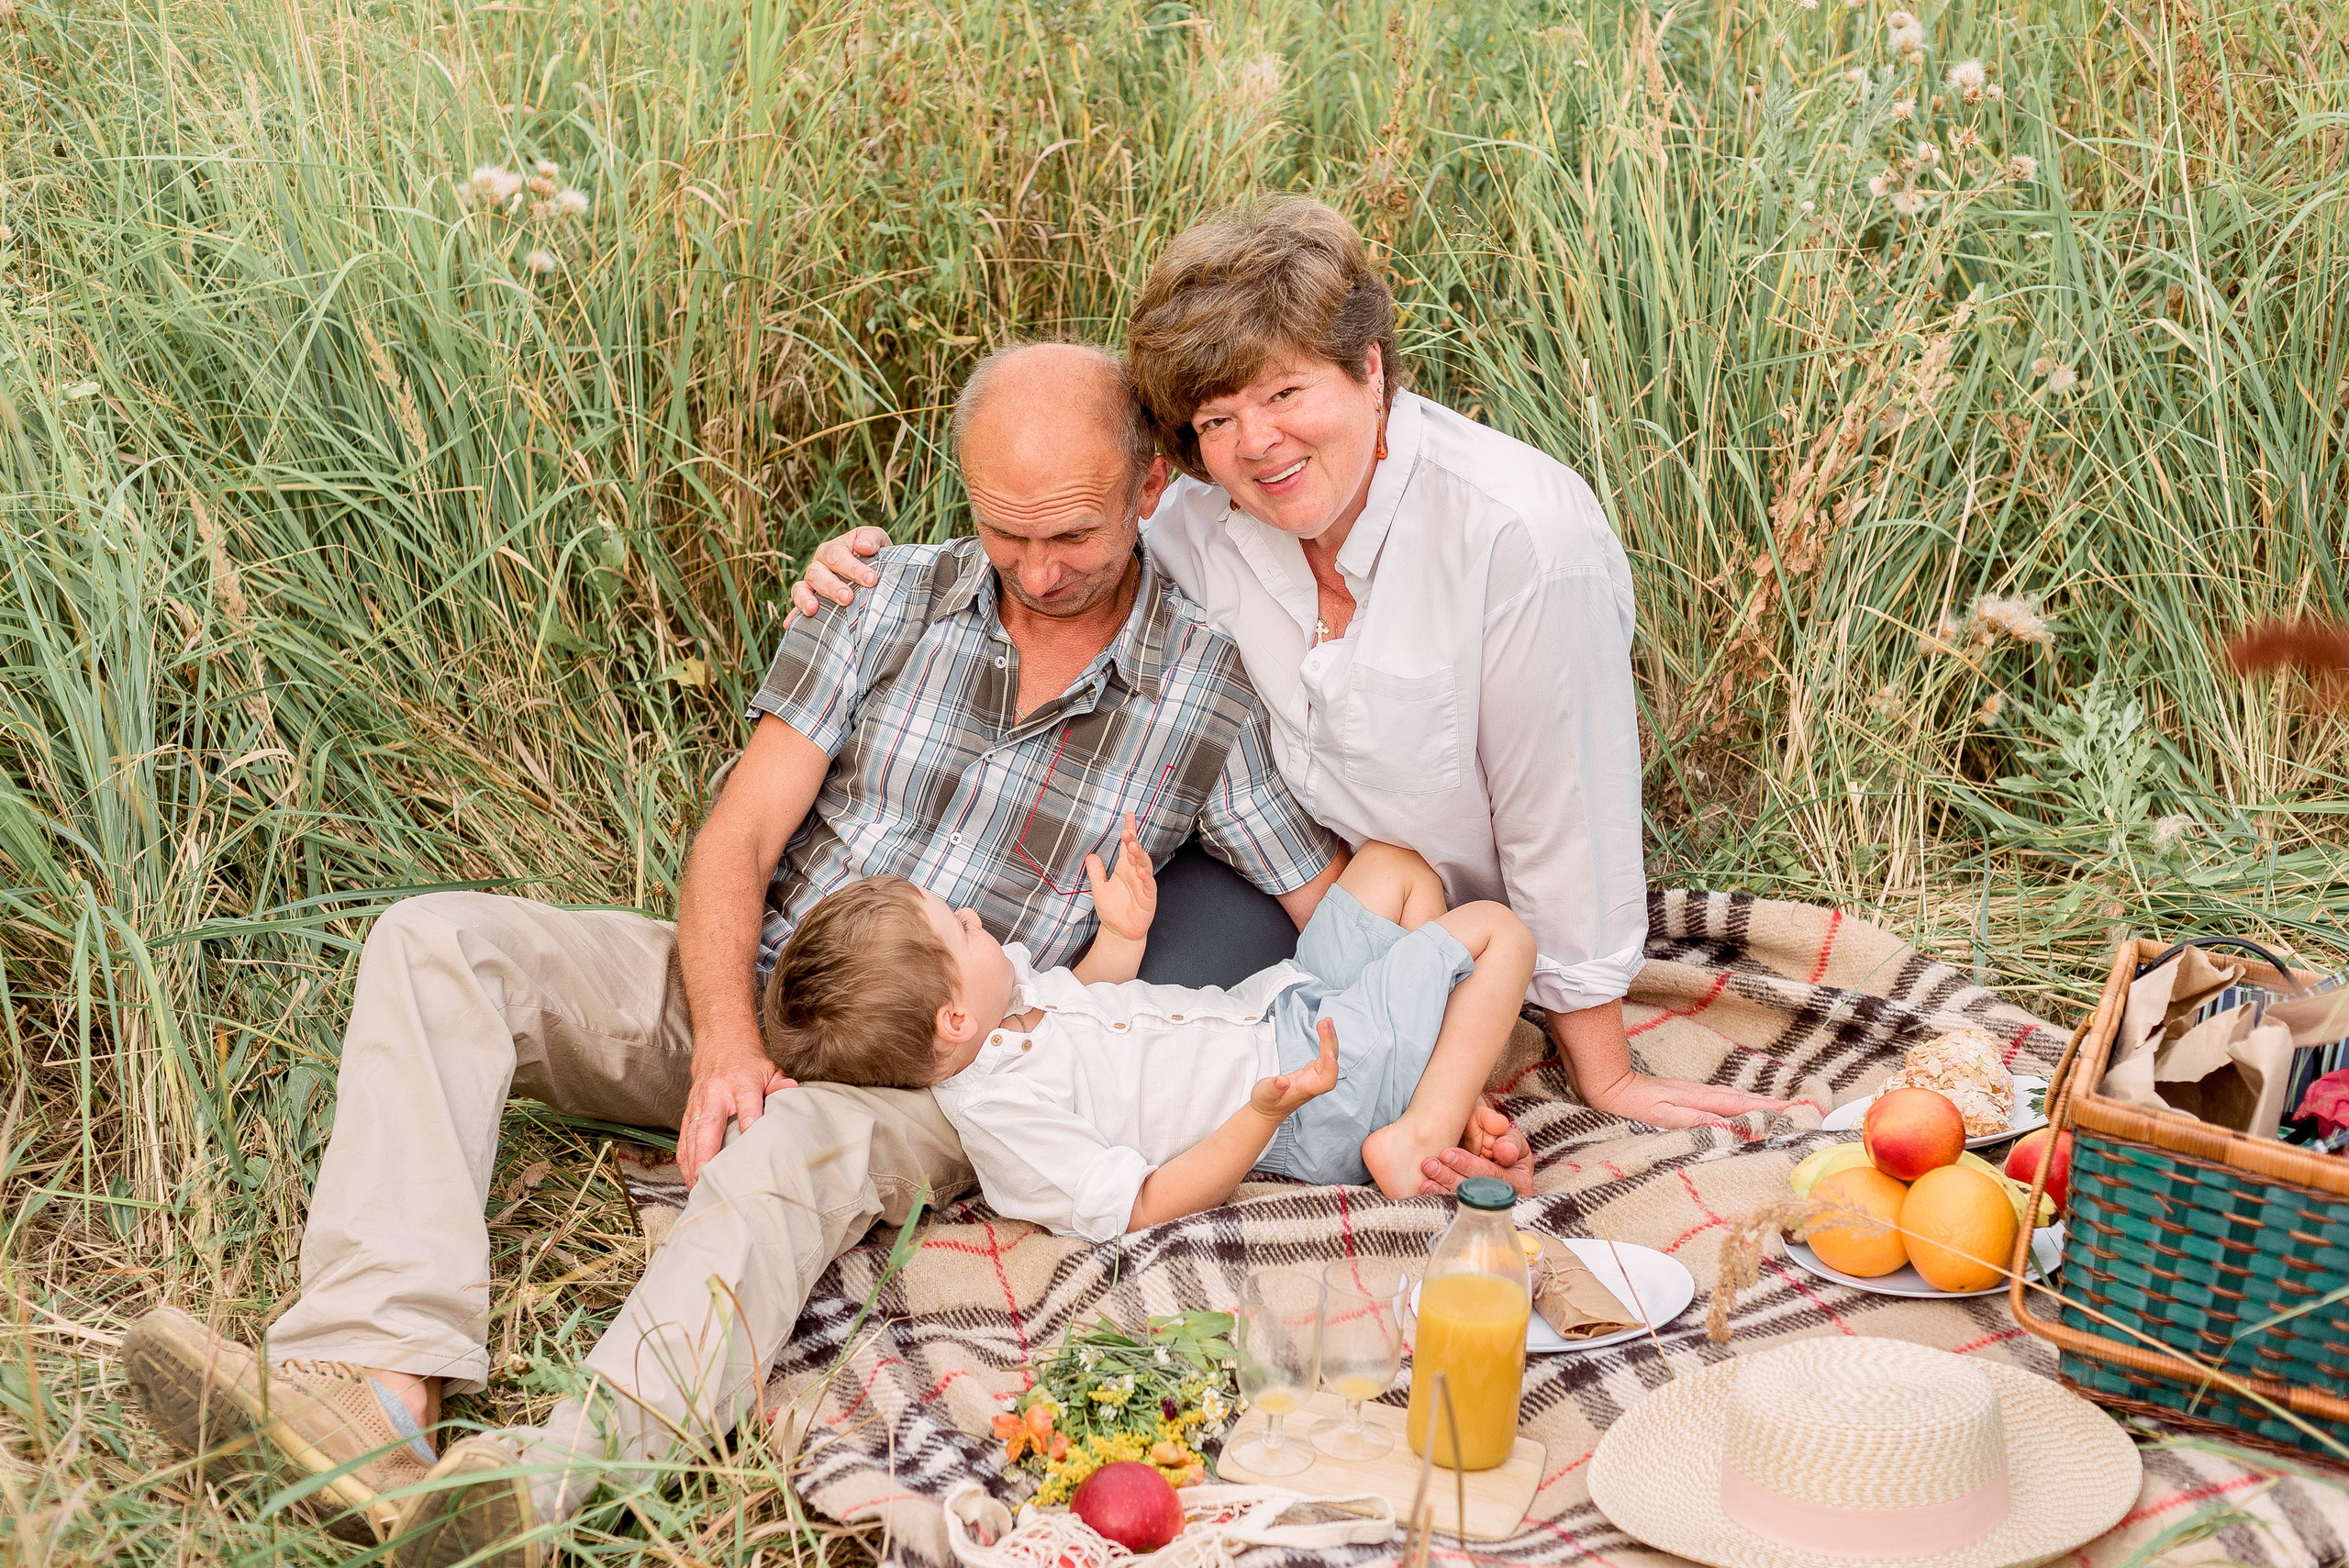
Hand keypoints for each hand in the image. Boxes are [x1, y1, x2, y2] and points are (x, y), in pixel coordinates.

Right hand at [677, 1039, 795, 1188]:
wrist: (720, 1044)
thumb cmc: (748, 1063)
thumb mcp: (769, 1069)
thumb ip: (780, 1084)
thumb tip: (792, 1090)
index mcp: (741, 1082)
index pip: (746, 1103)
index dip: (748, 1120)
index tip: (749, 1139)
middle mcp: (716, 1093)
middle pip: (710, 1125)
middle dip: (707, 1152)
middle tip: (708, 1176)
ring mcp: (699, 1102)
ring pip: (692, 1134)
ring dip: (693, 1161)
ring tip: (697, 1185)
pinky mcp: (689, 1110)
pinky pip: (684, 1137)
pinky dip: (684, 1158)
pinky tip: (688, 1176)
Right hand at [787, 526, 887, 618]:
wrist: (877, 573)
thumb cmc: (875, 555)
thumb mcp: (877, 540)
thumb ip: (871, 538)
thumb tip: (863, 547)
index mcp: (833, 549)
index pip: (837, 556)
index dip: (853, 568)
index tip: (871, 580)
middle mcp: (819, 565)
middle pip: (817, 573)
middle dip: (832, 586)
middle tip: (847, 597)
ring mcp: (812, 584)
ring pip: (802, 588)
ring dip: (806, 599)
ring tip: (813, 609)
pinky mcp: (810, 601)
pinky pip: (798, 607)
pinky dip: (793, 615)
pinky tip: (790, 625)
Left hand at [1083, 814, 1156, 942]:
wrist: (1119, 932)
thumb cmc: (1112, 910)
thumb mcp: (1099, 888)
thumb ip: (1095, 872)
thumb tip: (1090, 855)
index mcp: (1124, 869)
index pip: (1127, 846)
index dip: (1129, 831)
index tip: (1129, 816)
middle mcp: (1135, 874)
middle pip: (1136, 853)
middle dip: (1133, 841)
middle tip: (1126, 831)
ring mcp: (1143, 885)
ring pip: (1144, 866)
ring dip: (1140, 855)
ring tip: (1133, 846)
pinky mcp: (1148, 898)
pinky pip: (1148, 885)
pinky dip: (1145, 878)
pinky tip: (1141, 871)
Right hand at [1250, 1019, 1338, 1116]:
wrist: (1268, 1109)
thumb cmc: (1267, 1103)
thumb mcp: (1264, 1095)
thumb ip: (1273, 1088)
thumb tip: (1282, 1081)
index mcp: (1305, 1090)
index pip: (1326, 1082)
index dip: (1330, 1069)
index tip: (1328, 1054)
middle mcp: (1314, 1083)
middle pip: (1330, 1063)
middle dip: (1329, 1042)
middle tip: (1325, 1023)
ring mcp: (1314, 1076)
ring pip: (1328, 1057)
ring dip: (1329, 1038)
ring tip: (1326, 1021)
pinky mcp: (1311, 1070)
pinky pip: (1323, 1054)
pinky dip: (1324, 1041)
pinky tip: (1324, 1029)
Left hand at [1421, 1104, 1534, 1196]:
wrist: (1483, 1142)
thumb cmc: (1496, 1136)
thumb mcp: (1502, 1130)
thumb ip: (1504, 1136)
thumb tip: (1504, 1152)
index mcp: (1519, 1177)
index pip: (1494, 1173)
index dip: (1470, 1165)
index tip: (1448, 1154)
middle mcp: (1507, 1196)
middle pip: (1477, 1189)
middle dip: (1451, 1176)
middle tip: (1430, 1164)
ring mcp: (1490, 1205)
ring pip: (1465, 1199)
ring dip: (1442, 1186)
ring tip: (1427, 1171)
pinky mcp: (1474, 1209)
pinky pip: (1456, 1205)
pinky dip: (1440, 1195)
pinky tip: (1426, 1186)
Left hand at [1582, 1069, 1789, 1130]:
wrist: (1605, 1085)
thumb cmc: (1630, 1104)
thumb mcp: (1662, 1116)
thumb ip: (1695, 1119)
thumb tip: (1728, 1125)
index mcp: (1698, 1100)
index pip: (1740, 1106)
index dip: (1767, 1110)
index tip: (1794, 1112)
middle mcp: (1698, 1094)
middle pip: (1741, 1100)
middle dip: (1770, 1104)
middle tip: (1798, 1109)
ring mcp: (1690, 1094)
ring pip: (1731, 1099)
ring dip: (1756, 1103)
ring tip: (1779, 1108)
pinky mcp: (1682, 1096)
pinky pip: (1718, 1101)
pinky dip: (1736, 1104)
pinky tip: (1738, 1108)